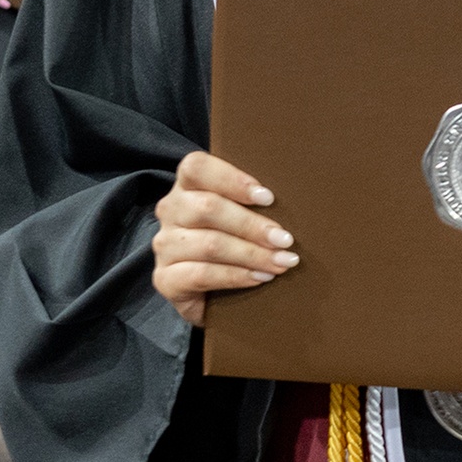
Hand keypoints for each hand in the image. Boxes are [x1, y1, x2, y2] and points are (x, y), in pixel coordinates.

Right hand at [155, 150, 292, 326]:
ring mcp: (164, 246)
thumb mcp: (242, 216)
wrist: (212, 294)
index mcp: (187, 186)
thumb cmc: (235, 243)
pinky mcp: (165, 279)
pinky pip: (201, 274)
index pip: (197, 168)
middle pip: (208, 208)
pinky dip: (236, 276)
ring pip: (209, 244)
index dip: (232, 179)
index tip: (268, 197)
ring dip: (252, 254)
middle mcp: (170, 211)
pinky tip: (260, 278)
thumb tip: (297, 198)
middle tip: (286, 240)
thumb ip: (255, 202)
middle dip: (253, 225)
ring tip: (282, 262)